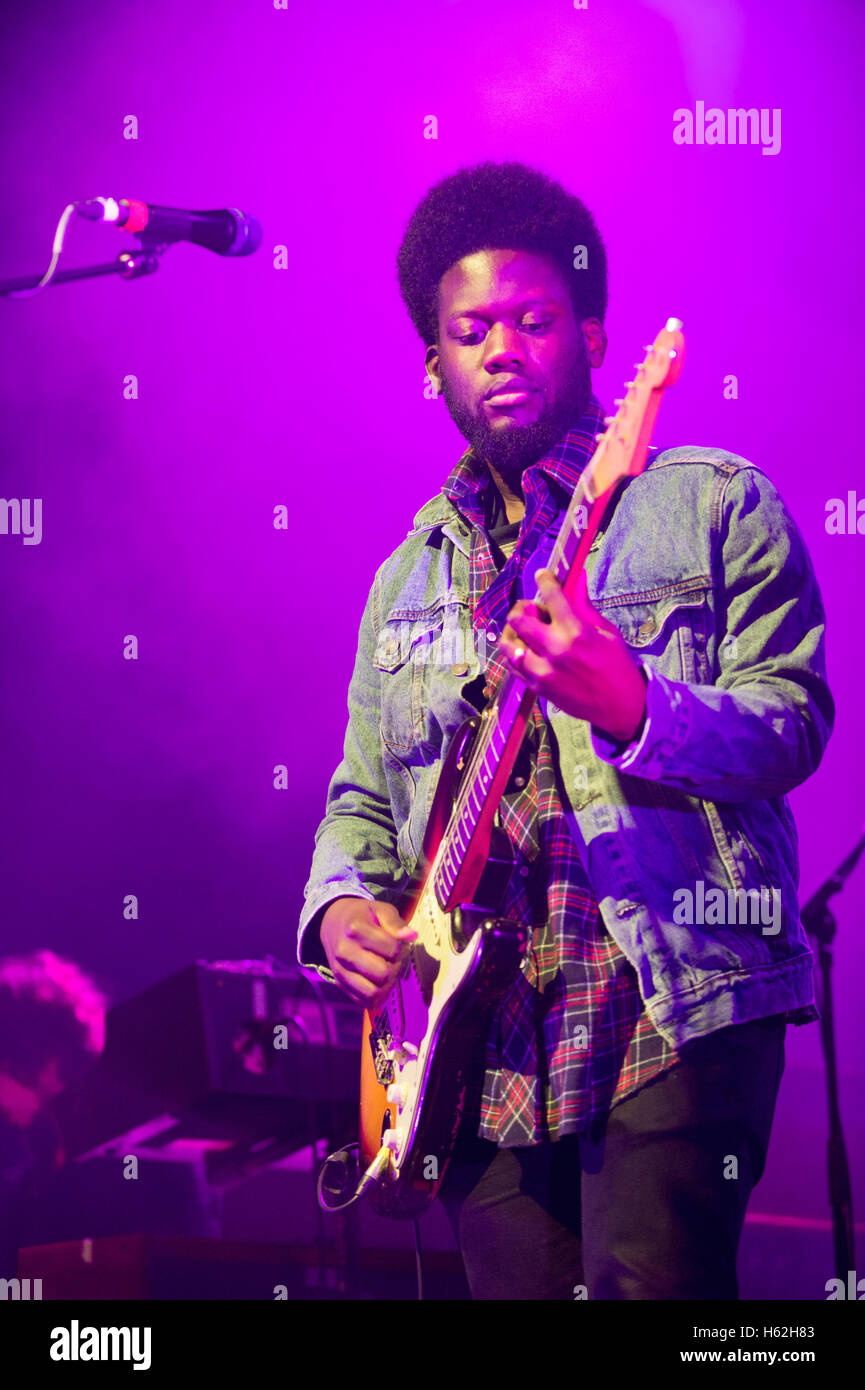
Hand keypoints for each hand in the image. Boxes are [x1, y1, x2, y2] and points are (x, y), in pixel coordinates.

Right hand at [319, 896, 416, 1011]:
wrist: (332, 923)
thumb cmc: (362, 916)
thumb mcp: (380, 910)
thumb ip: (396, 923)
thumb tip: (412, 936)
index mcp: (355, 929)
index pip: (392, 949)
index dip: (401, 948)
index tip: (396, 943)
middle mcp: (344, 951)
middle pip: (383, 973)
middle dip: (394, 967)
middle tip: (392, 959)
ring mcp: (340, 969)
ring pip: (372, 993)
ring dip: (386, 986)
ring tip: (386, 972)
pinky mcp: (339, 983)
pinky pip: (362, 1001)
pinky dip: (376, 997)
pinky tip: (378, 982)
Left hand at [499, 567, 647, 744]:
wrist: (620, 707)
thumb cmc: (617, 665)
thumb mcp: (607, 632)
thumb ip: (585, 606)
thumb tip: (577, 577)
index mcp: (577, 633)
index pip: (551, 596)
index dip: (544, 580)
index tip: (542, 575)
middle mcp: (555, 650)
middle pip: (518, 618)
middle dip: (523, 607)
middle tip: (532, 608)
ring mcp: (542, 671)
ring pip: (508, 643)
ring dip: (514, 632)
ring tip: (526, 632)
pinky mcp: (536, 687)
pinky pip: (512, 665)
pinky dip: (516, 654)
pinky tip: (527, 650)